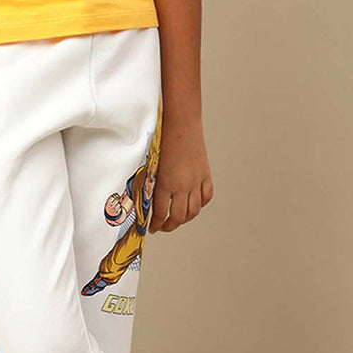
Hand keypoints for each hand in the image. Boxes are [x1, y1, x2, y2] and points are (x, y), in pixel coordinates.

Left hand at [148, 118, 213, 232]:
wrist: (181, 123)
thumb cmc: (162, 138)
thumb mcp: (151, 163)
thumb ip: (151, 181)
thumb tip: (146, 197)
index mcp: (165, 183)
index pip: (160, 213)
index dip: (156, 224)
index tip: (152, 228)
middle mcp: (182, 185)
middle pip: (179, 216)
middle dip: (170, 225)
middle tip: (163, 227)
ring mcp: (196, 181)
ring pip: (194, 210)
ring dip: (185, 218)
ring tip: (177, 219)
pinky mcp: (205, 174)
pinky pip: (206, 196)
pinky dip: (200, 204)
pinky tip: (193, 204)